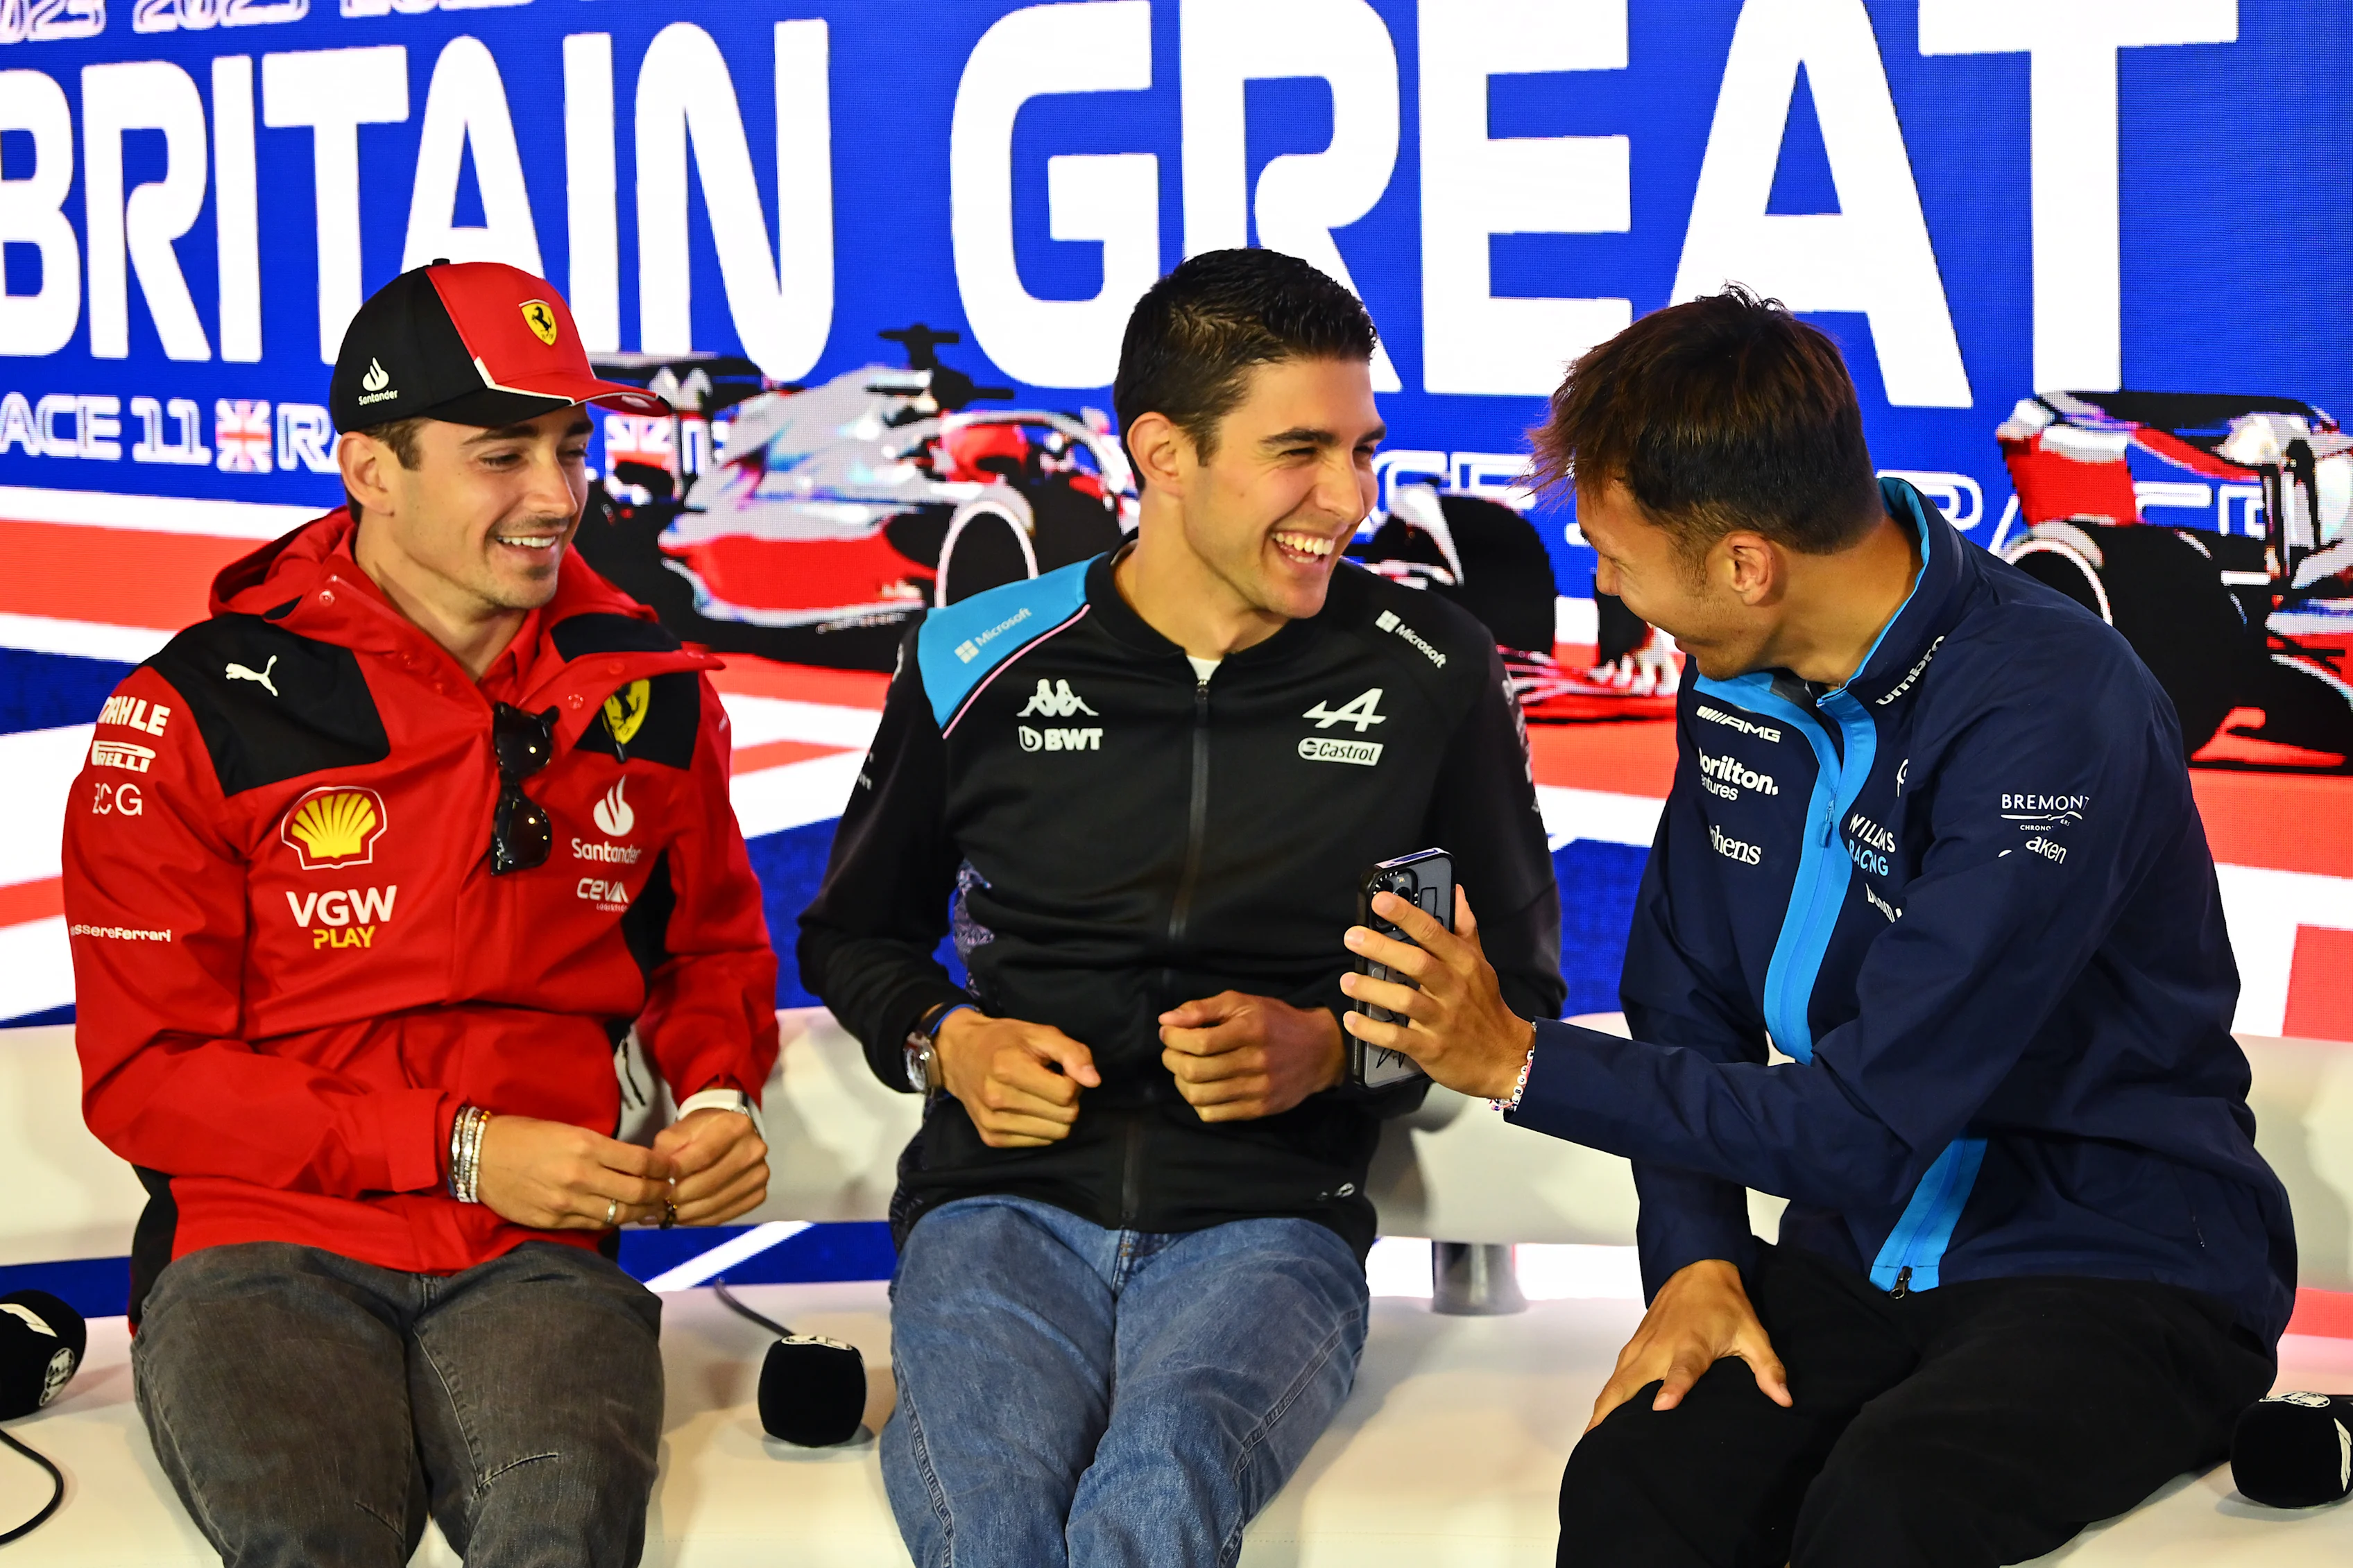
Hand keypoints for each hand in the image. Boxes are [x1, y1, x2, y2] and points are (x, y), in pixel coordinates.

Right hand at [475, 1114, 672, 1230]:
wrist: (480, 1156)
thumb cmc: (526, 1135)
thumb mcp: (568, 1130)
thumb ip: (602, 1148)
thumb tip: (634, 1164)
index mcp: (586, 1146)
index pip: (641, 1163)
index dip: (664, 1168)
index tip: (672, 1169)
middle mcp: (580, 1176)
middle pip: (638, 1192)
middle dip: (661, 1194)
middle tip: (670, 1192)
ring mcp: (566, 1203)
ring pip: (619, 1214)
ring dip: (641, 1212)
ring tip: (651, 1207)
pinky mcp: (553, 1221)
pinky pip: (593, 1225)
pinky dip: (612, 1220)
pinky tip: (620, 1215)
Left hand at [650, 1105, 769, 1225]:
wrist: (725, 1135)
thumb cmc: (699, 1132)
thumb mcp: (679, 1131)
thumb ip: (666, 1151)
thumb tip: (659, 1179)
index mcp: (736, 1126)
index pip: (704, 1154)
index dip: (679, 1171)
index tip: (659, 1181)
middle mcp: (754, 1149)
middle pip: (712, 1181)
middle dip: (681, 1196)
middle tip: (659, 1204)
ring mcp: (760, 1173)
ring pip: (718, 1202)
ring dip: (688, 1213)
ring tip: (668, 1213)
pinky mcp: (759, 1193)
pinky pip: (727, 1214)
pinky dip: (702, 1219)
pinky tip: (686, 1217)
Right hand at [936, 1009, 1101, 1147]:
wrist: (959, 1055)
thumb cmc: (1004, 1040)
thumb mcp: (1040, 1033)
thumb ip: (1072, 1052)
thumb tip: (1094, 1081)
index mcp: (1009, 1068)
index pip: (1066, 1093)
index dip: (1074, 1080)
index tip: (1060, 1070)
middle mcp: (997, 1099)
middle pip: (1065, 1116)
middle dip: (1068, 1099)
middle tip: (1052, 1082)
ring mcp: (992, 1122)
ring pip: (1055, 1134)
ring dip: (1057, 1115)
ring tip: (1041, 1095)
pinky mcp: (991, 1138)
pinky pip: (1040, 1142)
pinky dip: (1043, 1126)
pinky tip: (1029, 1108)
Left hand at [1159, 992, 1344, 1121]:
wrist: (1320, 1050)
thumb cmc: (1276, 1021)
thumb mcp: (1243, 1003)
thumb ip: (1203, 1009)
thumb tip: (1166, 1019)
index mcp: (1250, 1030)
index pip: (1199, 1042)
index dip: (1174, 1038)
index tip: (1167, 1032)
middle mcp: (1255, 1061)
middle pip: (1195, 1071)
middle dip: (1172, 1059)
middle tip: (1172, 1051)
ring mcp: (1258, 1089)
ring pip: (1200, 1096)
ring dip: (1181, 1082)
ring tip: (1183, 1069)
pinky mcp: (1259, 1109)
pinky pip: (1214, 1115)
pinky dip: (1198, 1102)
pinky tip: (1201, 1087)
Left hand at [1339, 887, 1533, 1099]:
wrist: (1506, 1057)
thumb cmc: (1485, 1006)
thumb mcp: (1480, 964)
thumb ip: (1465, 927)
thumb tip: (1456, 891)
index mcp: (1463, 964)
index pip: (1434, 932)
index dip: (1406, 914)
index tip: (1381, 900)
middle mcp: (1454, 989)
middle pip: (1417, 963)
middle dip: (1382, 948)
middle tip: (1352, 937)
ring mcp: (1443, 1020)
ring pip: (1405, 1000)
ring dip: (1372, 990)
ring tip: (1347, 980)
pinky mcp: (1432, 1048)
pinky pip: (1398, 1038)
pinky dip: (1373, 1030)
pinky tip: (1352, 1020)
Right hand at [1587, 1258, 1789, 1431]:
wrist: (1697, 1267)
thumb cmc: (1725, 1304)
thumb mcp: (1753, 1334)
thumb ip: (1768, 1369)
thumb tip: (1784, 1400)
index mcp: (1691, 1344)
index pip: (1681, 1370)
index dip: (1672, 1389)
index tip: (1661, 1408)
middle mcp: (1660, 1346)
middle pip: (1629, 1381)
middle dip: (1614, 1412)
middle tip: (1602, 1445)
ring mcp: (1642, 1345)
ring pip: (1616, 1380)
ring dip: (1603, 1407)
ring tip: (1594, 1439)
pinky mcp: (1634, 1344)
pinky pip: (1616, 1374)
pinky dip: (1607, 1395)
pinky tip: (1602, 1416)